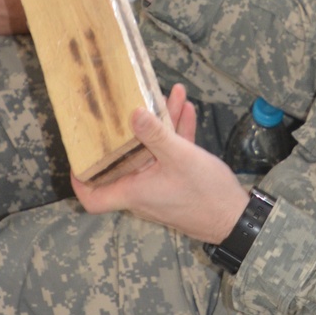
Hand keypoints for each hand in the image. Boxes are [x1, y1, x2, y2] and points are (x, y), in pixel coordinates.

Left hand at [72, 84, 248, 242]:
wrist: (237, 219)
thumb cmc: (205, 194)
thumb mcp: (180, 158)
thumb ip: (156, 134)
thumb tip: (132, 112)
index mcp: (134, 192)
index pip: (93, 198)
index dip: (80, 180)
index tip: (78, 156)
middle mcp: (143, 192)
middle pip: (125, 160)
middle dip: (130, 130)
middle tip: (127, 105)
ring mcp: (161, 187)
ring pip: (152, 152)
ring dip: (159, 125)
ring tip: (168, 95)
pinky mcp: (179, 183)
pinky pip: (171, 156)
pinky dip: (176, 134)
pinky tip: (186, 109)